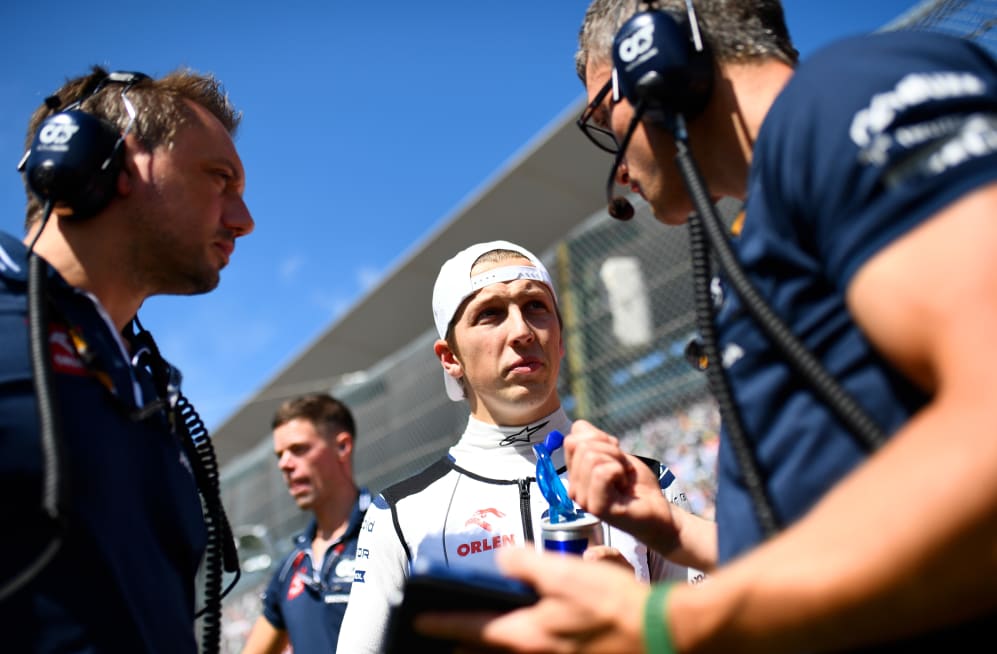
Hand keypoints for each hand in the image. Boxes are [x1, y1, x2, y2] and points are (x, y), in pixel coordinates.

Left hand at [414, 547, 647, 652]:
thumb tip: (502, 558)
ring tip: (477, 638)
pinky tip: (526, 636)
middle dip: (461, 644)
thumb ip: (527, 563)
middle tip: (446, 634)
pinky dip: (516, 649)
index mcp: (525, 635)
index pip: (469, 629)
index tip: (420, 621)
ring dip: (487, 649)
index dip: (441, 624)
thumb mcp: (567, 573)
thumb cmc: (613, 605)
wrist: (659, 635)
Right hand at [564, 420, 678, 553]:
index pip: (572, 439)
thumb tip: (578, 426)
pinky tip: (624, 486)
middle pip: (581, 446)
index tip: (615, 456)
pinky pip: (602, 472)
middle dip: (610, 450)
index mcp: (575, 474)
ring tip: (624, 478)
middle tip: (622, 469)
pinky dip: (619, 472)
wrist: (658, 510)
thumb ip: (595, 440)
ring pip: (592, 457)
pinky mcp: (597, 507)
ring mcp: (584, 499)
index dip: (599, 439)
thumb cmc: (637, 486)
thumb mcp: (616, 455)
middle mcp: (574, 487)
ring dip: (617, 462)